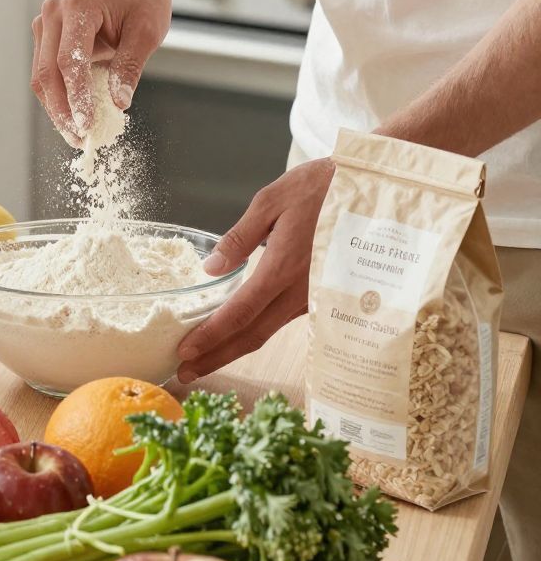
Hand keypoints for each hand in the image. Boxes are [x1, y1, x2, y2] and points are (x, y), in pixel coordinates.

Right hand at [31, 0, 171, 142]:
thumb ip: (130, 66)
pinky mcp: (45, 36)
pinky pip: (46, 73)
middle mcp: (53, 12)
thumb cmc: (143, 0)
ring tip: (77, 134)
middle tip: (80, 139)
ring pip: (41, 76)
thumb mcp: (147, 32)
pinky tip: (74, 116)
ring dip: (57, 108)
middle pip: (47, 72)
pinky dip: (58, 97)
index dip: (76, 97)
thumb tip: (119, 103)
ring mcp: (45, 23)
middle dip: (62, 110)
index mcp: (78, 6)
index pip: (69, 61)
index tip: (87, 126)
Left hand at [175, 157, 333, 381]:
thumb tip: (211, 268)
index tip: (186, 351)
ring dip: (234, 348)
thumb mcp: (273, 200)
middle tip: (185, 373)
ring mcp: (314, 297)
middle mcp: (300, 290)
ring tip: (204, 359)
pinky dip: (256, 332)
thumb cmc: (321, 187)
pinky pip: (283, 320)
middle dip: (216, 356)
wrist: (374, 191)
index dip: (212, 335)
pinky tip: (238, 336)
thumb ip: (241, 236)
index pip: (242, 311)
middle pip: (253, 334)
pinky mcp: (321, 296)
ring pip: (268, 331)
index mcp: (284, 266)